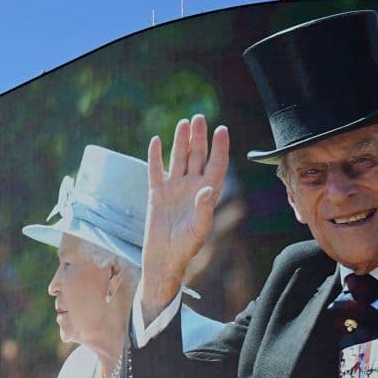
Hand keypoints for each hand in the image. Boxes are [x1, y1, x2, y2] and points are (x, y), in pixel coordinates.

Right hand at [140, 115, 229, 321]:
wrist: (163, 259)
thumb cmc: (185, 248)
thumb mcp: (198, 229)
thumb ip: (205, 209)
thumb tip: (208, 189)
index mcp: (206, 194)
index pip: (215, 166)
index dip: (219, 149)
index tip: (222, 130)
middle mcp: (191, 187)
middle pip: (197, 157)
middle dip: (199, 138)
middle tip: (199, 119)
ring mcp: (174, 189)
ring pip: (178, 159)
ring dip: (181, 142)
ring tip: (184, 123)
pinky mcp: (157, 193)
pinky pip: (155, 171)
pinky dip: (155, 156)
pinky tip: (156, 140)